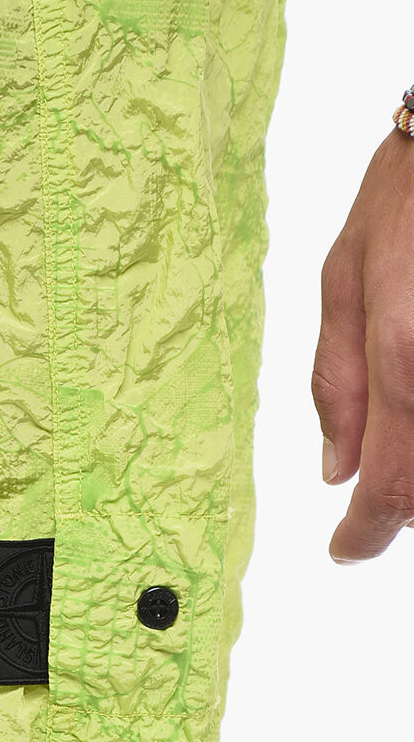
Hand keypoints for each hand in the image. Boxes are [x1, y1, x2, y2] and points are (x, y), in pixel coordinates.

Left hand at [312, 126, 413, 562]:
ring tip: (399, 441)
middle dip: (405, 502)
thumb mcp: (344, 275)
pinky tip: (413, 403)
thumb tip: (336, 471)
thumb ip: (337, 381)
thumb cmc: (410, 189)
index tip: (346, 552)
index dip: (369, 534)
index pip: (396, 486)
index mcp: (407, 354)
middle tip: (374, 498)